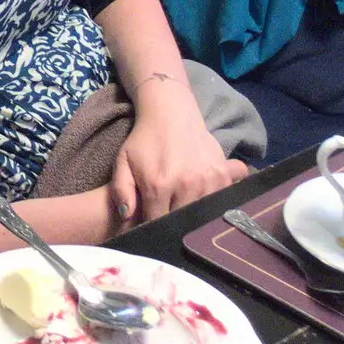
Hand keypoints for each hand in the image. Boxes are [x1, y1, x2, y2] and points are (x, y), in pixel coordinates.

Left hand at [110, 96, 248, 222]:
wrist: (171, 113)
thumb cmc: (144, 140)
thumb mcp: (123, 162)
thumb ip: (121, 190)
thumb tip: (127, 216)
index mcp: (158, 185)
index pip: (156, 223)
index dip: (152, 230)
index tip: (151, 230)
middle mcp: (185, 185)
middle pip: (181, 223)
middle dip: (173, 227)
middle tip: (168, 223)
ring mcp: (207, 180)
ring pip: (202, 217)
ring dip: (194, 219)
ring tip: (186, 215)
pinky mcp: (222, 175)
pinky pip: (220, 202)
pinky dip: (212, 208)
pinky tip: (203, 206)